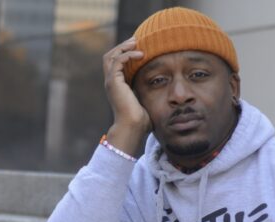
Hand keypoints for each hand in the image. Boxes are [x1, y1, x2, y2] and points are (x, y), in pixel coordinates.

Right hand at [102, 37, 149, 153]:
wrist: (132, 128)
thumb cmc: (141, 121)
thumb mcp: (146, 102)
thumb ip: (149, 94)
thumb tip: (164, 93)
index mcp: (117, 86)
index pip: (116, 63)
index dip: (125, 53)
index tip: (139, 48)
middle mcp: (111, 83)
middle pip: (110, 56)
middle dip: (122, 46)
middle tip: (136, 41)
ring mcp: (111, 82)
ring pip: (111, 55)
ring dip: (124, 47)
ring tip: (137, 43)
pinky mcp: (114, 82)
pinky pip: (118, 61)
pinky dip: (128, 55)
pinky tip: (141, 55)